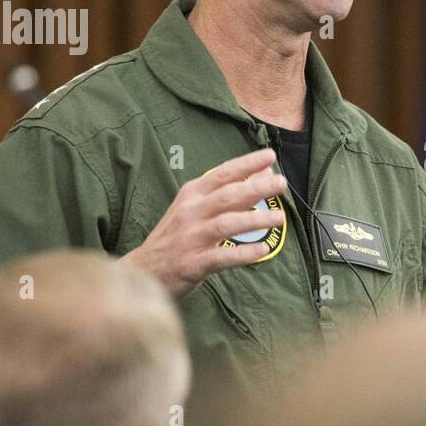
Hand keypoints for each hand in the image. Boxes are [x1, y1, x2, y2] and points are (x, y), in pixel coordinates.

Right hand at [122, 148, 287, 297]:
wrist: (145, 269)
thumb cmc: (177, 235)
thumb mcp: (197, 208)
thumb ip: (229, 191)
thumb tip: (264, 172)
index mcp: (192, 194)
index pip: (222, 174)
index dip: (246, 164)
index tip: (270, 155)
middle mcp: (190, 212)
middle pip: (226, 196)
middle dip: (255, 188)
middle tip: (280, 183)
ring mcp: (190, 238)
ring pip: (225, 224)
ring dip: (254, 220)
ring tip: (279, 218)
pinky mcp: (192, 263)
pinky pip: (222, 256)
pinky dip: (243, 253)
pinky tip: (263, 249)